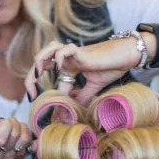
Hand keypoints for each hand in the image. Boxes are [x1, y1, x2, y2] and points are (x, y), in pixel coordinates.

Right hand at [0, 112, 31, 158]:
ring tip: (16, 126)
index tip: (0, 121)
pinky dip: (29, 136)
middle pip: (15, 135)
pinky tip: (22, 133)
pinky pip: (31, 145)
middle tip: (8, 121)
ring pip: (25, 140)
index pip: (0, 139)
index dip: (4, 125)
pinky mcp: (20, 157)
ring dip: (23, 128)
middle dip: (13, 122)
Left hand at [25, 39, 139, 104]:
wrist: (127, 57)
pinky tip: (60, 70)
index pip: (46, 70)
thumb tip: (72, 110)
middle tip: (31, 93)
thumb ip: (82, 96)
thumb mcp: (93, 86)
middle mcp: (67, 58)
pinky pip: (65, 50)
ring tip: (38, 75)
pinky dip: (59, 58)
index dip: (35, 83)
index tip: (33, 98)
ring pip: (50, 49)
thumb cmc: (111, 67)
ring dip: (40, 60)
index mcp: (68, 65)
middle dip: (32, 75)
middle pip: (42, 60)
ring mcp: (73, 53)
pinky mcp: (81, 51)